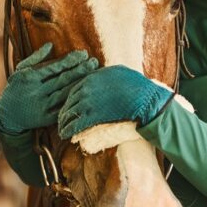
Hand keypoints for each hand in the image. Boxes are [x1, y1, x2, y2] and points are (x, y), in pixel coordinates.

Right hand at [0, 42, 98, 135]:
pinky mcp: (45, 119)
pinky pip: (63, 109)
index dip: (70, 60)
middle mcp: (36, 91)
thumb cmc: (16, 88)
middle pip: (62, 79)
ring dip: (80, 84)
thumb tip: (51, 45)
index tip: (84, 54)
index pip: (54, 67)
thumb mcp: (20, 71)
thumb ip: (36, 58)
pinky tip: (85, 94)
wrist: (7, 116)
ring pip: (65, 93)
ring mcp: (41, 106)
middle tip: (94, 62)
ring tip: (94, 75)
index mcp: (30, 77)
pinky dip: (74, 101)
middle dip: (80, 70)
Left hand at [58, 65, 173, 138]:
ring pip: (70, 112)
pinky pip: (76, 123)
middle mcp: (87, 87)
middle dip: (64, 111)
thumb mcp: (120, 72)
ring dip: (63, 122)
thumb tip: (102, 75)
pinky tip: (65, 134)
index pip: (75, 88)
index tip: (69, 105)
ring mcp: (89, 102)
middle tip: (62, 119)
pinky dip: (69, 130)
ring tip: (61, 129)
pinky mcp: (93, 116)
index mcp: (93, 76)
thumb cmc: (137, 85)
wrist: (144, 99)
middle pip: (70, 100)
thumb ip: (106, 74)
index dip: (70, 98)